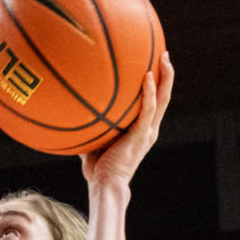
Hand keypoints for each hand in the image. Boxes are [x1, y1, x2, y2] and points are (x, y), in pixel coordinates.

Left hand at [80, 52, 173, 186]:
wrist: (106, 184)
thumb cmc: (98, 169)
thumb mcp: (93, 142)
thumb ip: (90, 127)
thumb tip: (73, 113)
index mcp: (142, 130)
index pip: (154, 104)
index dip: (157, 86)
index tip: (154, 66)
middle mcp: (149, 129)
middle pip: (164, 96)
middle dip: (166, 75)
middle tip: (164, 54)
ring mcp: (148, 132)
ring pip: (163, 99)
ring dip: (165, 77)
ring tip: (164, 57)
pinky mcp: (141, 134)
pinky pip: (149, 108)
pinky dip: (149, 91)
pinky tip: (147, 75)